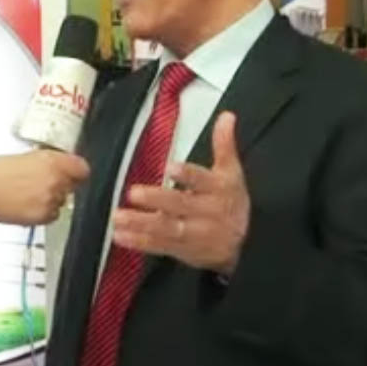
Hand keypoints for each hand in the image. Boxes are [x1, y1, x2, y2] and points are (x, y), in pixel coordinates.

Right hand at [0, 150, 89, 225]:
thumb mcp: (21, 156)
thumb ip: (42, 161)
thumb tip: (50, 165)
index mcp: (52, 161)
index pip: (81, 167)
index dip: (75, 169)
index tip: (71, 170)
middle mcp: (55, 181)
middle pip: (72, 184)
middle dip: (61, 183)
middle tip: (43, 181)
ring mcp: (51, 200)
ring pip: (62, 200)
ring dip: (51, 197)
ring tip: (30, 194)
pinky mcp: (43, 217)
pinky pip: (52, 214)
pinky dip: (44, 211)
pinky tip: (28, 205)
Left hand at [112, 112, 249, 274]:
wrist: (249, 243)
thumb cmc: (232, 200)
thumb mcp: (232, 172)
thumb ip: (224, 144)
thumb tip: (226, 115)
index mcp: (219, 189)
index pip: (202, 180)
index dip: (187, 175)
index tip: (169, 167)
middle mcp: (207, 212)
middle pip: (181, 205)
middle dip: (157, 200)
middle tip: (133, 192)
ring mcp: (195, 233)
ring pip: (167, 228)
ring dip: (141, 223)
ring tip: (117, 216)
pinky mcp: (184, 250)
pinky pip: (160, 246)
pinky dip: (140, 242)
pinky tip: (119, 236)